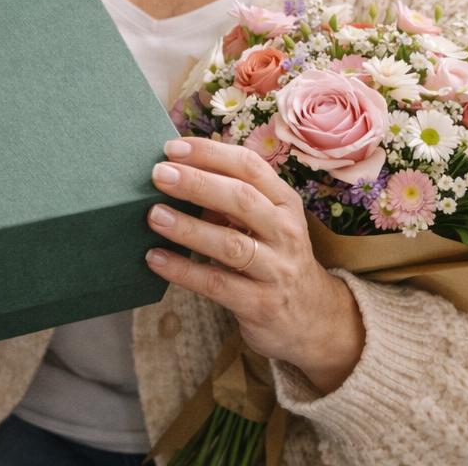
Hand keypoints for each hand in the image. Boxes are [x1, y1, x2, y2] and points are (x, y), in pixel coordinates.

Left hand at [143, 137, 363, 393]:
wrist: (313, 319)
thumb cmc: (274, 257)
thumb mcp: (265, 223)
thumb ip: (230, 199)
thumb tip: (175, 171)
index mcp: (284, 202)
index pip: (250, 167)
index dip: (210, 153)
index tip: (171, 148)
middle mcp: (285, 232)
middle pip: (242, 200)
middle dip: (197, 183)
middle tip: (158, 175)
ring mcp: (277, 270)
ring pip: (231, 244)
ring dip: (188, 228)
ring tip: (153, 215)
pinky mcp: (261, 304)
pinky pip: (217, 284)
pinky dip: (184, 271)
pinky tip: (155, 258)